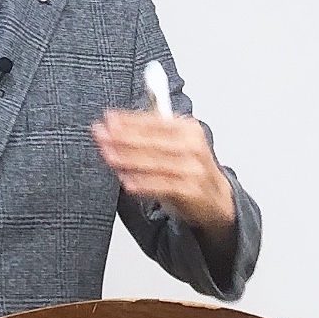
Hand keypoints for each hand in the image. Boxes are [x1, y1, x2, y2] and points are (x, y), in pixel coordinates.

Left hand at [90, 108, 237, 236]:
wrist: (216, 199)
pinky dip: (143, 184)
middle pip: (153, 140)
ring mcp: (193, 169)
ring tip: (109, 155)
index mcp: (189, 129)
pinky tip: (127, 181)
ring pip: (155, 162)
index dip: (129, 119)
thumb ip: (152, 130)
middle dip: (123, 137)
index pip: (155, 121)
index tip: (109, 118)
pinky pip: (162, 186)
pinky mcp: (191, 190)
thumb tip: (118, 121)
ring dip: (129, 158)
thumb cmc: (190, 169)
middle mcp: (193, 146)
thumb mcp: (178, 144)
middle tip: (102, 134)